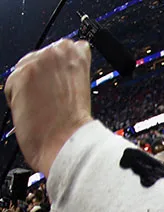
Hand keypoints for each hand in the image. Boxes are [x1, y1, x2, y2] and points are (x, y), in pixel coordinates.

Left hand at [5, 39, 92, 176]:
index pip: (63, 47)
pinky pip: (11, 85)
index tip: (63, 84)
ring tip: (44, 107)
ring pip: (24, 70)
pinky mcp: (19, 76)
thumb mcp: (83, 87)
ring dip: (29, 87)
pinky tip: (32, 110)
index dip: (60, 70)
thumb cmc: (75, 124)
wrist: (67, 142)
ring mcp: (37, 63)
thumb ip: (70, 70)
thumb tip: (59, 66)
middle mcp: (55, 52)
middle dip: (41, 77)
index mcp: (76, 52)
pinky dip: (17, 99)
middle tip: (52, 99)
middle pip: (39, 58)